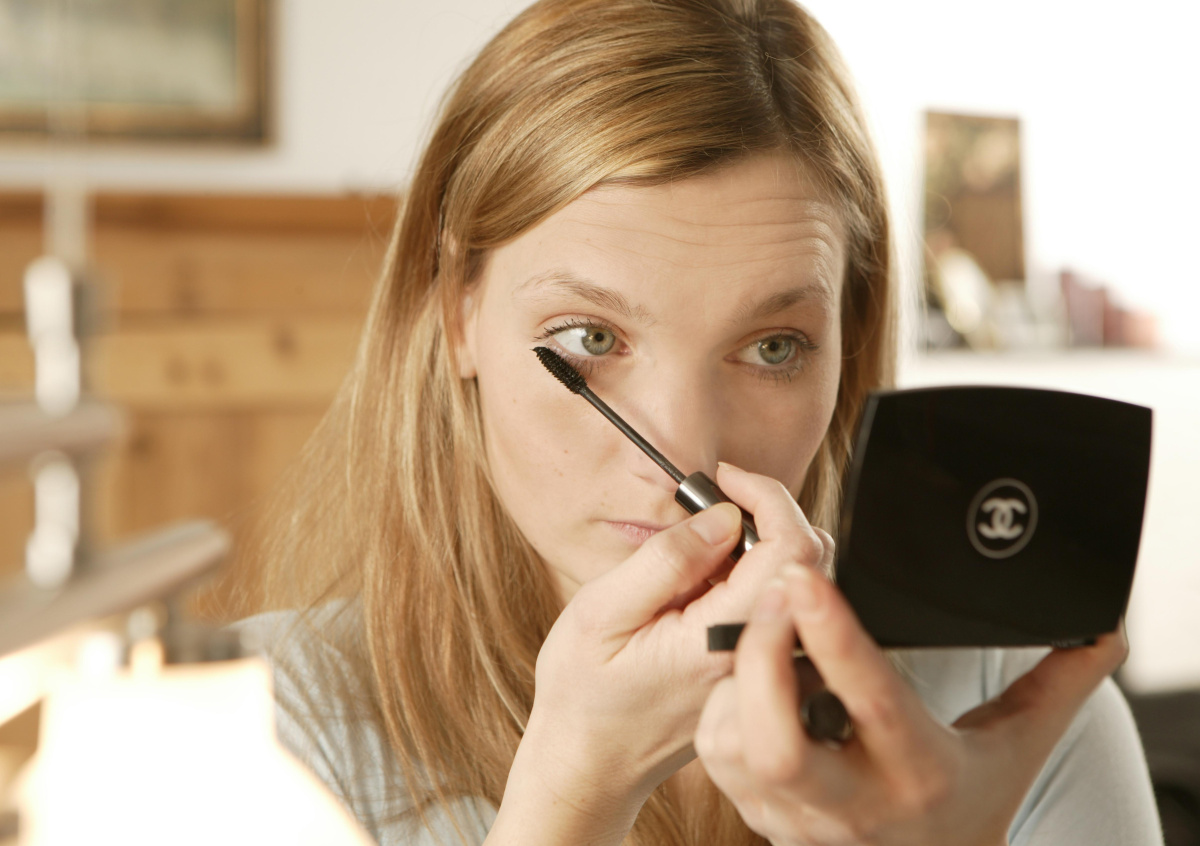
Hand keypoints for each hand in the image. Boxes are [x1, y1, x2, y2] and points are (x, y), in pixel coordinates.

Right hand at [499, 463, 827, 841]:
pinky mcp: (757, 668)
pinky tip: (706, 581)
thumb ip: (667, 560)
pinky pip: (777, 604)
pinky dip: (752, 572)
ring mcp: (763, 667)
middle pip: (809, 560)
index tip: (724, 479)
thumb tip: (725, 515)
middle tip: (707, 504)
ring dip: (759, 541)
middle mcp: (758, 657)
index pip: (792, 551)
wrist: (589, 764)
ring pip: (798, 579)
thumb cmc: (584, 694)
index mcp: (723, 641)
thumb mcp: (601, 613)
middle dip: (766, 511)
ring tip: (699, 546)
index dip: (768, 496)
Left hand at [694, 550, 1128, 845]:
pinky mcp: (760, 818)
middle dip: (760, 657)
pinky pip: (715, 757)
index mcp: (921, 773)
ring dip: (734, 678)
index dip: (835, 639)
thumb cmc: (967, 800)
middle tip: (771, 592)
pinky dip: (720, 704)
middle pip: (777, 743)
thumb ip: (1056, 684)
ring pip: (733, 747)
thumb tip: (1103, 629)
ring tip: (764, 626)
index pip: (871, 702)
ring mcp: (799, 818)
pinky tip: (747, 675)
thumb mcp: (1017, 745)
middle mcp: (853, 804)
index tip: (807, 577)